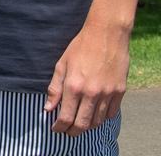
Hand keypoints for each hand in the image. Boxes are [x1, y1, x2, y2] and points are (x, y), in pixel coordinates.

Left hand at [44, 20, 128, 135]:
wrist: (106, 35)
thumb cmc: (80, 47)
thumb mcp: (61, 64)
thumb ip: (54, 88)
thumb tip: (48, 108)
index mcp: (74, 86)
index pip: (66, 117)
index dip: (59, 127)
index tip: (55, 129)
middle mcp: (91, 93)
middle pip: (82, 124)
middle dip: (72, 132)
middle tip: (66, 132)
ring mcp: (108, 93)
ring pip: (98, 122)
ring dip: (87, 126)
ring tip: (79, 123)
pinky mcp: (120, 92)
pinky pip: (111, 113)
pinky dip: (102, 118)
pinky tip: (95, 114)